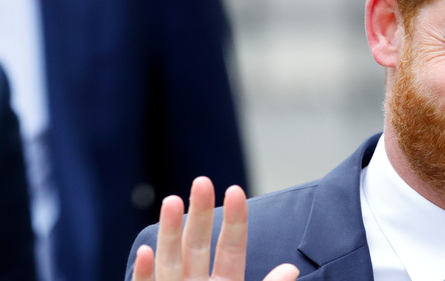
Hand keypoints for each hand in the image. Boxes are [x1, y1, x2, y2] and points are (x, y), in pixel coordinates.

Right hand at [131, 176, 298, 280]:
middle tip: (202, 181)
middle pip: (197, 246)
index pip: (230, 248)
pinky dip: (145, 274)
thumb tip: (291, 269)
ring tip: (172, 200)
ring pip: (170, 262)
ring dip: (169, 234)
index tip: (235, 191)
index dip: (234, 221)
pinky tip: (144, 252)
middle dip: (199, 214)